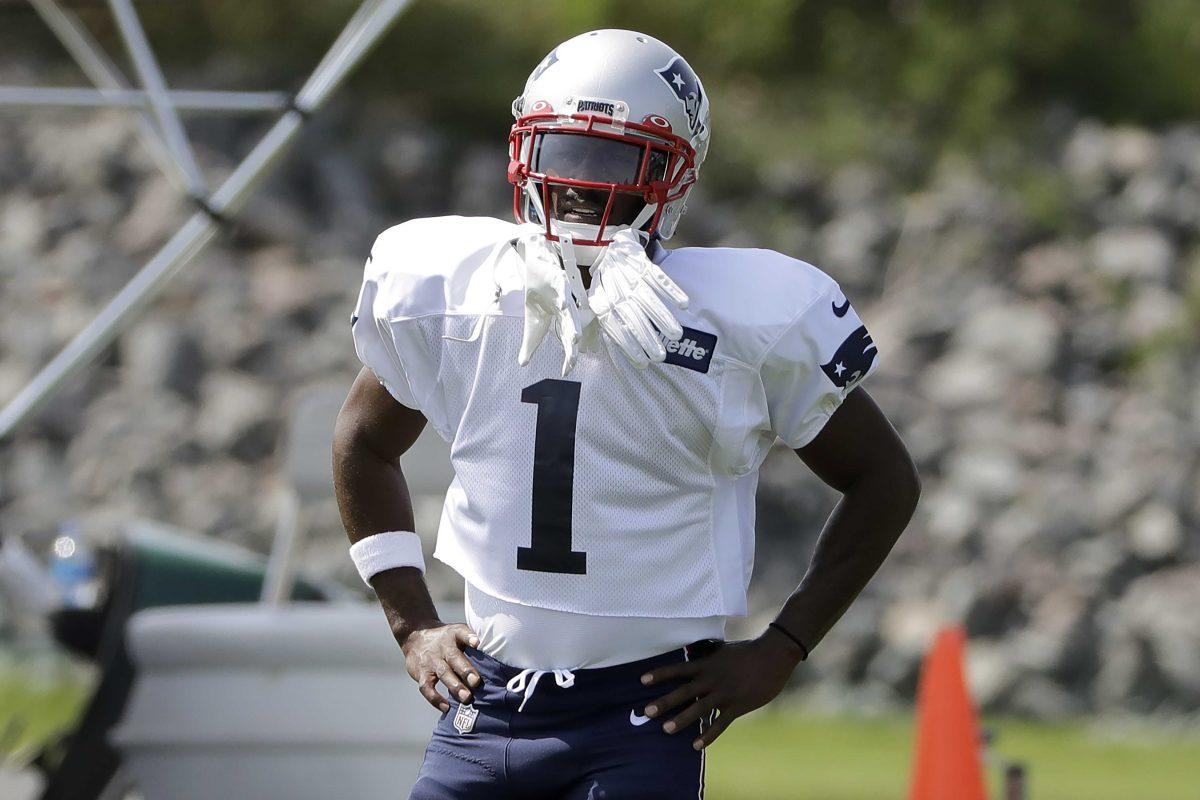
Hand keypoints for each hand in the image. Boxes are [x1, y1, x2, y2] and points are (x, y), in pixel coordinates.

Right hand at [400, 622, 482, 712]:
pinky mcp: (420, 673)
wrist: (415, 636)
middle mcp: (443, 647)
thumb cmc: (445, 639)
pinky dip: (435, 699)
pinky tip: (446, 707)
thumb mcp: (457, 632)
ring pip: (443, 673)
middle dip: (465, 670)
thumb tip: (499, 655)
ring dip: (455, 686)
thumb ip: (473, 641)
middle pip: (454, 657)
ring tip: (466, 698)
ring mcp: (431, 660)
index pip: (462, 632)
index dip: (470, 637)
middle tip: (476, 682)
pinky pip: (426, 687)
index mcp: (454, 634)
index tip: (477, 643)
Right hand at [516, 226, 590, 376]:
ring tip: (574, 339)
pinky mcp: (559, 280)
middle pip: (571, 329)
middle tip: (573, 360)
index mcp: (561, 320)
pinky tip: (564, 306)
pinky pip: (562, 289)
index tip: (566, 371)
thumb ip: (530, 343)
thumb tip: (523, 364)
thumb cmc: (537, 294)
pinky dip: (563, 297)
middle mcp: (566, 309)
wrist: (534, 267)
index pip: (566, 341)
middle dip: (571, 345)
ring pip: (570, 312)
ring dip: (572, 325)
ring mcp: (564, 294)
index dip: (568, 355)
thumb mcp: (532, 323)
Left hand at [588, 229, 688, 367]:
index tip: (643, 362)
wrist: (607, 245)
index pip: (614, 326)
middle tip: (660, 356)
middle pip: (633, 316)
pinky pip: (659, 278)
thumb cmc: (605, 280)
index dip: (629, 345)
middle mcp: (615, 289)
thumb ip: (606, 320)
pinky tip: (683, 304)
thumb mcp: (597, 299)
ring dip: (662, 317)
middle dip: (647, 337)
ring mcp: (630, 276)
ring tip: (675, 335)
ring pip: (647, 298)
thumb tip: (619, 344)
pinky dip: (671, 290)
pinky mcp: (643, 264)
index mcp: (601, 300)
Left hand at [639, 632, 802, 749]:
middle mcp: (712, 679)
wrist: (773, 657)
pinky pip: (719, 724)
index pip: (679, 669)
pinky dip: (708, 736)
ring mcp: (724, 694)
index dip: (660, 674)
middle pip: (683, 692)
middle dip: (664, 702)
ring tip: (666, 729)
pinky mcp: (737, 707)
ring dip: (682, 720)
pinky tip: (696, 746)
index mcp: (707, 664)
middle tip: (646, 712)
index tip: (642, 680)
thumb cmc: (747, 651)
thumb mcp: (722, 650)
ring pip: (699, 709)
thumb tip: (691, 651)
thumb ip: (706, 655)